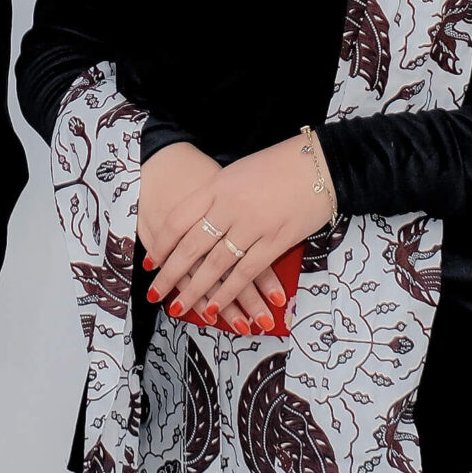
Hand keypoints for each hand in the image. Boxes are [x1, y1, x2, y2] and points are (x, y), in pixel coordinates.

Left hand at [145, 134, 330, 328]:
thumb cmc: (277, 165)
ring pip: (215, 265)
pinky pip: (245, 273)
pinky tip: (216, 307)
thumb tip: (196, 221)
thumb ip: (216, 196)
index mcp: (216, 186)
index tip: (151, 262)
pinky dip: (228, 293)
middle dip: (170, 274)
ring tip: (180, 308)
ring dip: (196, 291)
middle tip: (154, 293)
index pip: (179, 220)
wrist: (320, 164)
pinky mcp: (275, 242)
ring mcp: (252, 226)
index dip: (163, 244)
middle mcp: (229, 207)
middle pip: (191, 247)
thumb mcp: (236, 173)